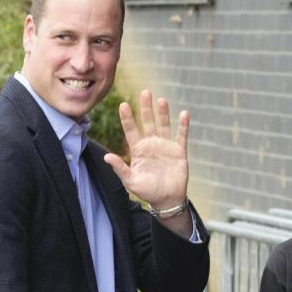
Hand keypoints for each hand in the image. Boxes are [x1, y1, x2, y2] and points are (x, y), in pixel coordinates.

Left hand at [103, 90, 188, 209]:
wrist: (167, 199)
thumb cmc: (147, 191)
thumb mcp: (130, 181)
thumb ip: (120, 168)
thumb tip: (106, 157)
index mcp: (138, 150)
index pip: (131, 130)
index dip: (127, 118)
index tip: (123, 104)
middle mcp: (151, 144)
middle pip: (148, 122)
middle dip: (146, 108)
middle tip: (145, 92)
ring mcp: (165, 146)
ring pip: (164, 125)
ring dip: (163, 113)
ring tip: (161, 100)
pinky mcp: (179, 151)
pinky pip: (181, 136)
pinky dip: (183, 125)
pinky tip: (184, 114)